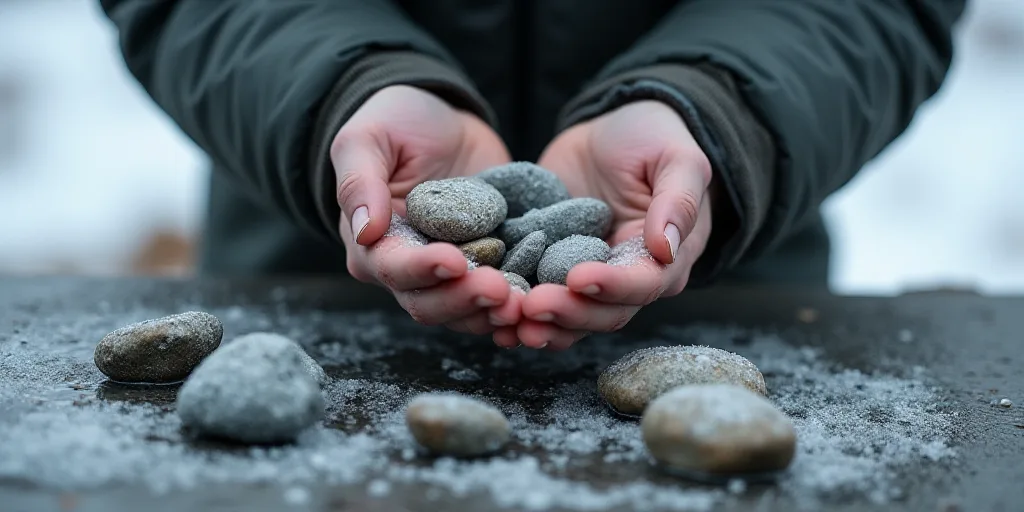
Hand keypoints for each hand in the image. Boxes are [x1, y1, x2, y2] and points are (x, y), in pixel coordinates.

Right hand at [332, 85, 521, 335]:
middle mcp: (408, 270)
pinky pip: (499, 298)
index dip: (423, 270)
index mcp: (372, 245)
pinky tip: (537, 302)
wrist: (445, 121)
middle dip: (464, 299)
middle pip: (429, 303)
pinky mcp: (486, 267)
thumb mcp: (366, 138)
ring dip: (492, 313)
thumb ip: (359, 181)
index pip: (392, 269)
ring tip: (522, 303)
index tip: (455, 261)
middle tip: (499, 289)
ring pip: (465, 312)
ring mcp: (450, 274)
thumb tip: (364, 230)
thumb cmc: (395, 123)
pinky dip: (516, 305)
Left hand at [508, 100, 713, 349]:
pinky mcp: (551, 268)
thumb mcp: (678, 158)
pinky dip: (516, 313)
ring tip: (507, 319)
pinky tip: (491, 318)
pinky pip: (536, 298)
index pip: (641, 286)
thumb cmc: (655, 140)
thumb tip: (666, 248)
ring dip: (539, 324)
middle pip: (602, 313)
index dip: (611, 287)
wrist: (613, 131)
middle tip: (532, 304)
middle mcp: (626, 280)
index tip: (578, 279)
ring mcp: (587, 278)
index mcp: (665, 261)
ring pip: (567, 318)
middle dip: (567, 312)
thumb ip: (678, 201)